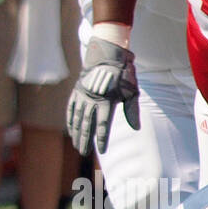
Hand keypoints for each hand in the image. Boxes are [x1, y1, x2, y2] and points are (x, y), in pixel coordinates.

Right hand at [66, 36, 138, 154]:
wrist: (106, 55)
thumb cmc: (122, 75)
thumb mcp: (131, 91)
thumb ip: (132, 111)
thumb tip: (136, 128)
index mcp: (106, 102)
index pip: (103, 125)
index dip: (102, 139)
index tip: (101, 150)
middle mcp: (92, 101)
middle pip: (87, 125)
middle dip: (85, 140)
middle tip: (83, 153)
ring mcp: (82, 96)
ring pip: (78, 119)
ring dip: (77, 133)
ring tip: (77, 145)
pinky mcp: (76, 92)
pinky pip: (71, 109)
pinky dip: (71, 120)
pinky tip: (71, 130)